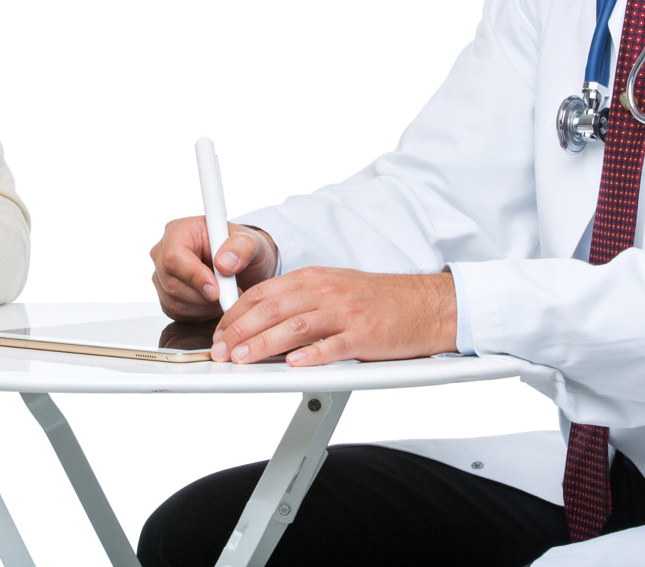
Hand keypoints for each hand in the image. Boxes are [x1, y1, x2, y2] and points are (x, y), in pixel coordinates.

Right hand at [150, 215, 278, 320]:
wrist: (244, 268)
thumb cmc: (243, 251)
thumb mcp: (253, 243)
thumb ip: (242, 248)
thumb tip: (223, 263)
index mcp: (180, 231)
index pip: (174, 256)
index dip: (194, 276)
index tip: (216, 290)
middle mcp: (164, 252)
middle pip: (172, 283)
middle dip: (203, 296)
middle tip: (229, 293)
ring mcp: (162, 275)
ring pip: (174, 301)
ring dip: (204, 307)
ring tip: (225, 295)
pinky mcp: (166, 296)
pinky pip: (177, 312)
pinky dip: (200, 313)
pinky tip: (214, 302)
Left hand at [211, 267, 456, 366]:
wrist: (424, 304)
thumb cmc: (377, 300)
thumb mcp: (333, 287)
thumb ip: (299, 300)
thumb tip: (262, 317)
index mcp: (315, 279)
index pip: (264, 293)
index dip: (236, 313)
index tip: (220, 332)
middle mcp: (327, 292)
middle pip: (273, 309)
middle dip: (240, 331)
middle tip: (221, 350)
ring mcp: (346, 313)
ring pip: (295, 327)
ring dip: (264, 344)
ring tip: (243, 359)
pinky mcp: (365, 336)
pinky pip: (333, 347)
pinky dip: (311, 356)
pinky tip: (293, 365)